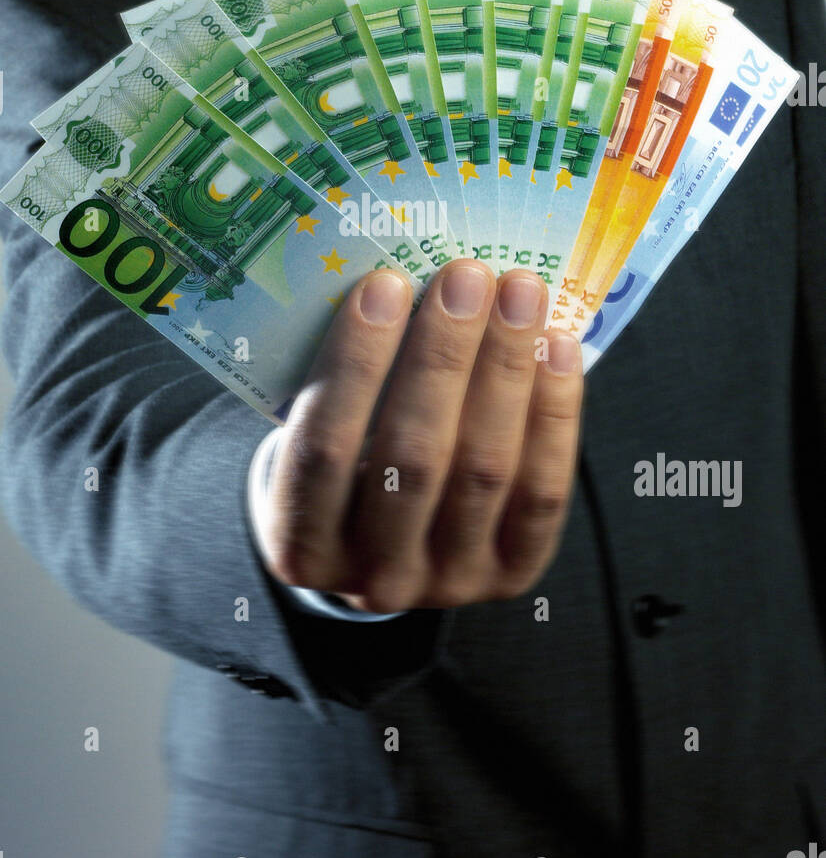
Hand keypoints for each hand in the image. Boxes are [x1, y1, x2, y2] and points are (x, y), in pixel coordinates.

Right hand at [249, 261, 583, 612]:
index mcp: (300, 545)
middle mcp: (375, 577)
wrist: (386, 549)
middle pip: (412, 458)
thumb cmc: (345, 467)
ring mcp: (449, 581)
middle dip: (442, 356)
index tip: (385, 284)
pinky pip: (542, 491)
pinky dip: (554, 413)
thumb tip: (402, 279)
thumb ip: (344, 384)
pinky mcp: (513, 575)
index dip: (354, 365)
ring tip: (519, 294)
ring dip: (505, 369)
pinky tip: (557, 347)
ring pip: (484, 469)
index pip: (322, 450)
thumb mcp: (316, 438)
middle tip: (466, 277)